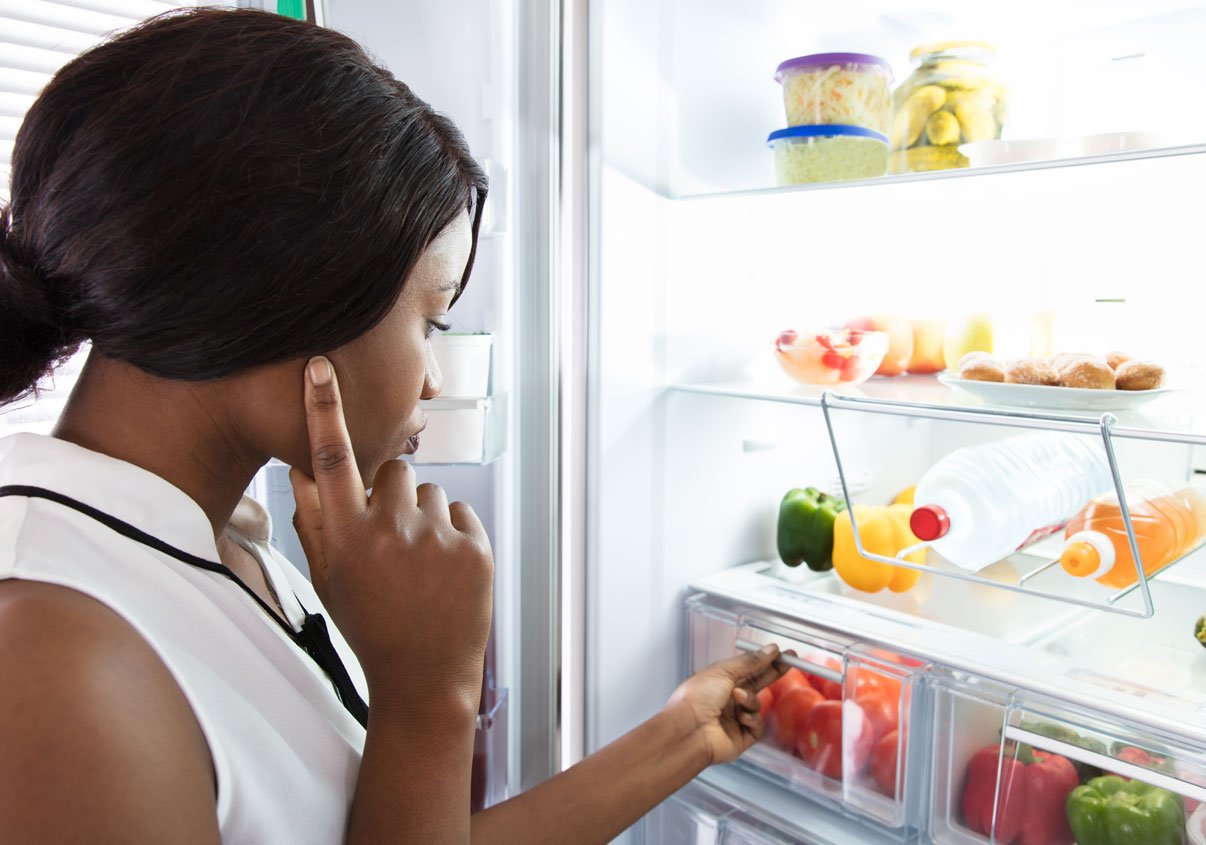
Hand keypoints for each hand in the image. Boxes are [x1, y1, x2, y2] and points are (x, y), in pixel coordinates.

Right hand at [288, 356, 493, 721]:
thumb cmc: (371, 625)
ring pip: (431, 493)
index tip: (321, 365)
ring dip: (425, 517)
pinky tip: (445, 572)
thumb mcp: (329, 580)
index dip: (324, 408)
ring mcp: (436, 538)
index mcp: (346, 538)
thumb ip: (314, 522)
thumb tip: (302, 470)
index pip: (330, 458)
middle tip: (394, 539)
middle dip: (394, 495)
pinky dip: (455, 534)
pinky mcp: (475, 547)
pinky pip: (461, 512)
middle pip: (394, 471)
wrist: (425, 676)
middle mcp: (389, 530)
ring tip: (421, 565)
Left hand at [663, 645, 787, 766]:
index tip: (782, 653)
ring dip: (750, 700)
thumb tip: (770, 650)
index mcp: (719, 681)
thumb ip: (750, 662)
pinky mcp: (742, 736)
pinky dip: (751, 719)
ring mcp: (735, 718)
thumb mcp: (723, 671)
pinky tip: (741, 718)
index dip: (765, 661)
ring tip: (738, 698)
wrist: (688, 730)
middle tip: (791, 662)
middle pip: (757, 684)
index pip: (748, 668)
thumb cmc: (697, 697)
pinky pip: (757, 724)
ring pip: (757, 704)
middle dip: (773, 673)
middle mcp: (727, 699)